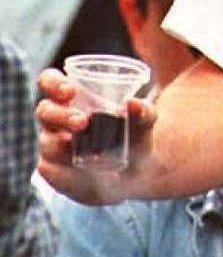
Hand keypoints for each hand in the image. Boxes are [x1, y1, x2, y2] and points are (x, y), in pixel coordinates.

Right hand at [35, 69, 156, 205]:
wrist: (134, 174)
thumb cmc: (132, 136)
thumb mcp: (143, 122)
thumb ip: (143, 111)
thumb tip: (133, 103)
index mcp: (72, 99)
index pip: (49, 82)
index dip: (53, 83)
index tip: (71, 90)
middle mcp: (56, 120)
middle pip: (44, 110)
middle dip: (60, 114)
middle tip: (82, 121)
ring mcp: (52, 145)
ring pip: (48, 141)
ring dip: (63, 143)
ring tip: (88, 145)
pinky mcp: (53, 170)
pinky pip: (51, 168)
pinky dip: (67, 167)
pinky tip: (84, 167)